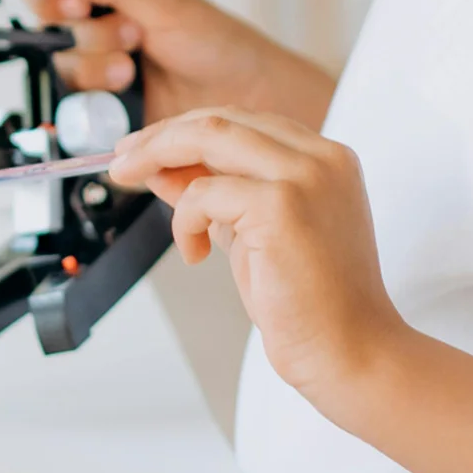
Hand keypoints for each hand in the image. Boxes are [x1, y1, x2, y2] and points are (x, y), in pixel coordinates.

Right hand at [23, 0, 335, 128]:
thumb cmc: (215, 42)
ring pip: (63, 70)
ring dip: (94, 68)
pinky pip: (74, 110)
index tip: (77, 6)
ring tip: (130, 70)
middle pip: (49, 32)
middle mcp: (94, 33)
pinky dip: (93, 103)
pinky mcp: (100, 112)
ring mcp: (95, 74)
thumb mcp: (165, 3)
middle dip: (89, 35)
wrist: (245, 96)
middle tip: (129, 36)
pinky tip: (123, 96)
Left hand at [109, 107, 404, 402]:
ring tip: (129, 178)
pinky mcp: (282, 206)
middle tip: (121, 159)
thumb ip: (216, 197)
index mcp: (324, 160)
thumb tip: (160, 168)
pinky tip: (194, 251)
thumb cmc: (307, 303)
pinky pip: (205, 192)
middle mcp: (322, 158)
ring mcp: (306, 177)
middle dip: (161, 135)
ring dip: (157, 155)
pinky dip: (184, 219)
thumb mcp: (251, 233)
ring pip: (210, 135)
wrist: (350, 353)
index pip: (243, 123)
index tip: (144, 148)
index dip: (185, 131)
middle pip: (222, 119)